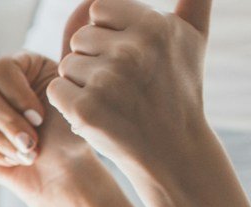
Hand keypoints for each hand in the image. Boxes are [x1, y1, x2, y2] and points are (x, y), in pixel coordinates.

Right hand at [0, 52, 102, 201]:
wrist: (64, 170)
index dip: (17, 94)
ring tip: (29, 153)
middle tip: (32, 141)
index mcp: (21, 68)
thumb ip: (56, 75)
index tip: (40, 117)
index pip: (0, 69)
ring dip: (3, 141)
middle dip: (9, 122)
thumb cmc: (69, 135)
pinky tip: (15, 159)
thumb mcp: (68, 100)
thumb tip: (57, 39)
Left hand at [46, 0, 213, 179]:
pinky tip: (94, 112)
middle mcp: (131, 50)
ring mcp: (107, 80)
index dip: (106, 32)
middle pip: (80, 38)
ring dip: (80, 81)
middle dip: (92, 57)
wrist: (170, 148)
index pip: (98, 10)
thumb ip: (194, 0)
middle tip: (119, 82)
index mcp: (154, 26)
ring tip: (110, 99)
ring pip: (66, 65)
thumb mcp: (193, 38)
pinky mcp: (85, 109)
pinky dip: (67, 102)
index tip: (126, 53)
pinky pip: (55, 89)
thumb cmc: (178, 88)